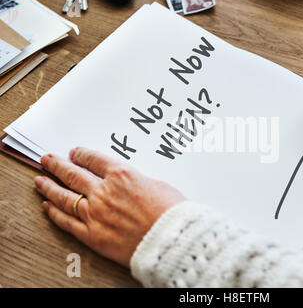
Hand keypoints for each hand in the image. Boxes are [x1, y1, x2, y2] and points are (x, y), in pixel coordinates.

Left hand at [34, 148, 184, 266]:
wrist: (171, 239)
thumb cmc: (171, 212)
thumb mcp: (157, 185)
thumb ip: (137, 181)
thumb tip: (128, 184)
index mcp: (121, 175)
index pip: (94, 159)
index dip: (82, 154)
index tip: (75, 153)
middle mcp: (103, 191)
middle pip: (73, 174)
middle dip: (57, 165)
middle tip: (47, 160)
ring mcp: (95, 213)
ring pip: (64, 197)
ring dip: (49, 187)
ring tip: (40, 181)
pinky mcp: (92, 235)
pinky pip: (67, 222)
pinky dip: (55, 213)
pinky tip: (47, 206)